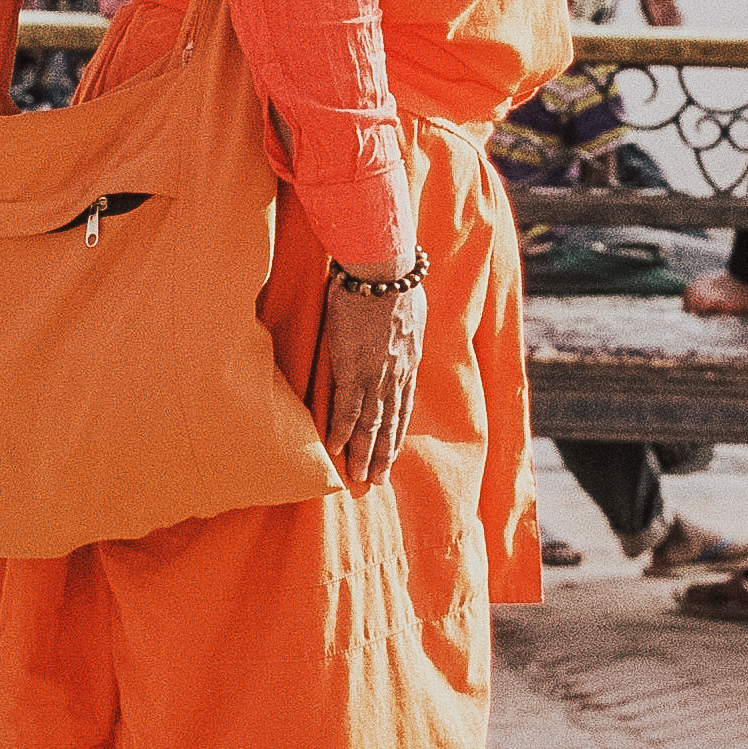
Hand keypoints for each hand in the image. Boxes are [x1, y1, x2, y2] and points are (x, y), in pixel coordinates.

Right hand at [324, 273, 424, 488]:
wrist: (382, 268)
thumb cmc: (393, 277)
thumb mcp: (411, 307)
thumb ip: (405, 326)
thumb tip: (404, 327)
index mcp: (409, 359)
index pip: (404, 405)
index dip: (397, 431)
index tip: (392, 452)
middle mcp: (396, 373)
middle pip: (390, 422)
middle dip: (383, 453)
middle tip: (377, 480)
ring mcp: (375, 373)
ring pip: (371, 422)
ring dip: (365, 452)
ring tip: (359, 476)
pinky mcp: (352, 367)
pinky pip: (347, 407)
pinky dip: (343, 430)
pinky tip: (336, 449)